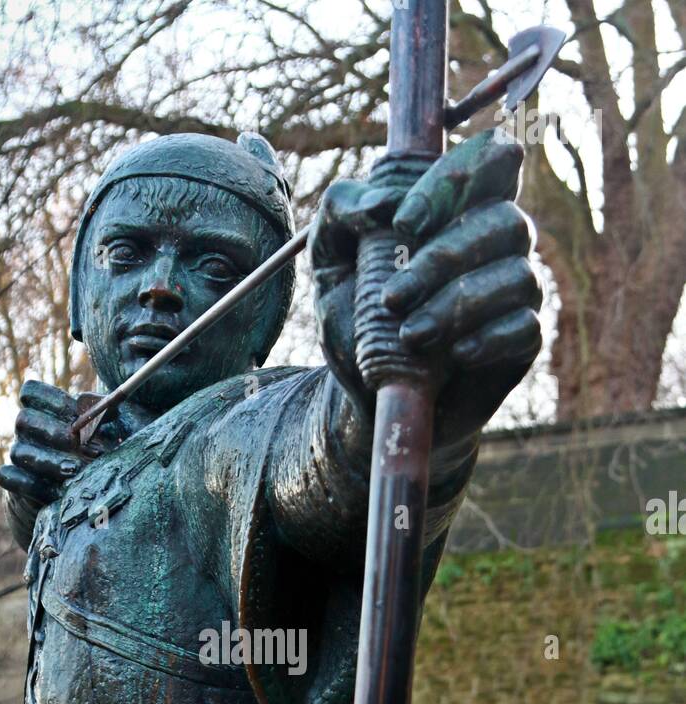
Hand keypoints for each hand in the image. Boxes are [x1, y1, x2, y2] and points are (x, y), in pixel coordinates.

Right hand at [0, 379, 98, 509]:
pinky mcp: (17, 483)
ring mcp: (20, 455)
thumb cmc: (100, 453)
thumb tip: (108, 406)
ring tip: (77, 471)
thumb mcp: (110, 430)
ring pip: (19, 451)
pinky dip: (28, 483)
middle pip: (24, 419)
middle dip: (54, 432)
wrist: (87, 493)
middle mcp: (27, 430)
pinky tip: (57, 491)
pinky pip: (9, 477)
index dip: (53, 399)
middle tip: (82, 445)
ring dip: (49, 461)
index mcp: (44, 409)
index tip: (78, 413)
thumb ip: (107, 415)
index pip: (32, 392)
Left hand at [310, 131, 541, 441]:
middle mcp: (496, 241)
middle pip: (504, 220)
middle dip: (443, 259)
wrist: (364, 395)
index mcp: (458, 207)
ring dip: (458, 304)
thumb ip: (341, 210)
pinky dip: (488, 338)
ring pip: (518, 275)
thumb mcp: (328, 259)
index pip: (493, 157)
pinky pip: (526, 327)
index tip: (403, 226)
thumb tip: (384, 204)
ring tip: (410, 336)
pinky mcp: (521, 342)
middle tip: (392, 299)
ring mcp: (514, 290)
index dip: (457, 178)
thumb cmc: (353, 318)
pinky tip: (452, 355)